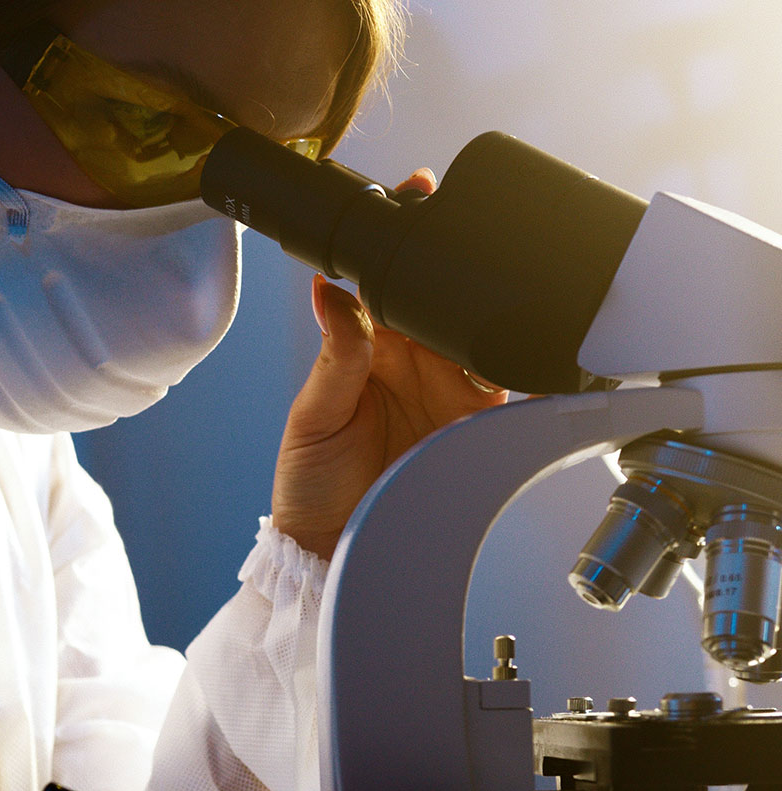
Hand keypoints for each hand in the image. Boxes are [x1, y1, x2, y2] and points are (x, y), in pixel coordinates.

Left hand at [271, 168, 506, 559]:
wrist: (332, 545)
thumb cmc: (309, 481)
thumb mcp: (313, 417)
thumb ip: (334, 357)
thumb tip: (330, 291)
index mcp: (367, 348)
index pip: (387, 282)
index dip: (402, 241)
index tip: (417, 196)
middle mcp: (411, 363)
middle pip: (442, 299)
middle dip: (458, 261)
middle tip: (472, 223)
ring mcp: (445, 390)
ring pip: (478, 334)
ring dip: (489, 309)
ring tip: (503, 280)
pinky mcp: (471, 423)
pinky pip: (505, 386)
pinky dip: (521, 366)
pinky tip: (529, 343)